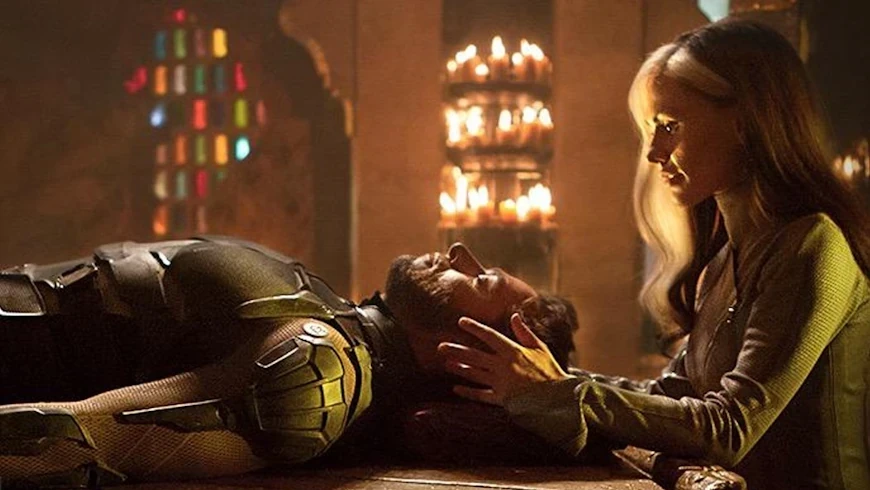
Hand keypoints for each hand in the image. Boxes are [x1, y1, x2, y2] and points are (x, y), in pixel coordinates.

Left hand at [438, 313, 570, 405]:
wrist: (556, 398)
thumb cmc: (550, 371)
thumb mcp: (539, 348)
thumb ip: (524, 332)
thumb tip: (514, 316)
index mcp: (513, 351)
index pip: (489, 336)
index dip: (474, 328)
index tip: (461, 322)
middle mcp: (503, 366)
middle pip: (475, 355)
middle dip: (457, 349)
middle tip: (441, 346)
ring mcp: (500, 383)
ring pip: (475, 373)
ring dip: (459, 368)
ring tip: (447, 363)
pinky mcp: (500, 398)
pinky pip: (480, 395)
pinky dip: (468, 392)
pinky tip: (456, 388)